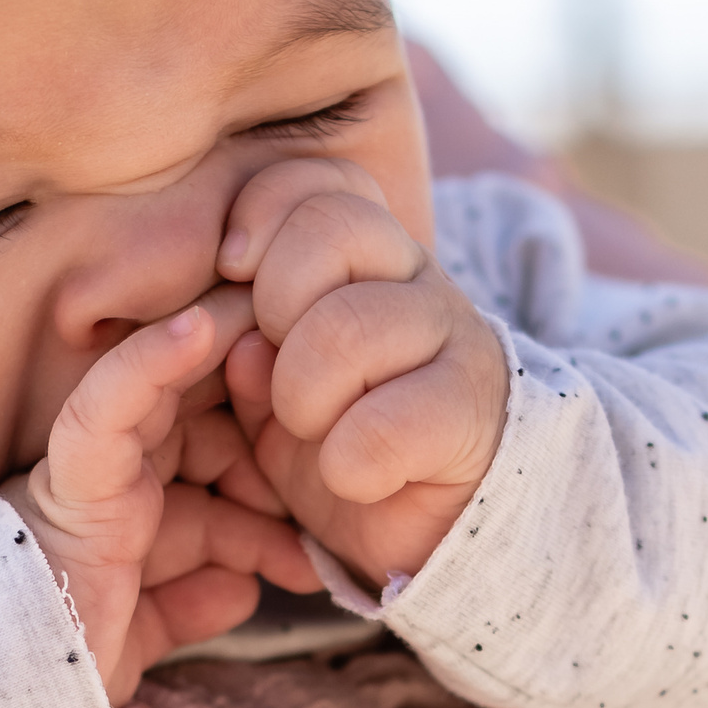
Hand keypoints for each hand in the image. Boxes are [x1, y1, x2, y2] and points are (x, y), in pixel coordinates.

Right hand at [0, 286, 318, 705]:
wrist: (12, 700)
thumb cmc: (66, 669)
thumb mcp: (149, 633)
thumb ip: (193, 603)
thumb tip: (244, 593)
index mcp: (137, 514)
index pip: (217, 457)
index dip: (273, 440)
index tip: (337, 428)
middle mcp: (118, 484)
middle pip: (203, 413)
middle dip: (264, 385)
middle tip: (331, 351)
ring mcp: (93, 474)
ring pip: (166, 390)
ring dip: (222, 342)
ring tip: (285, 303)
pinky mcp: (72, 477)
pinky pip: (108, 406)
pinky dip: (152, 362)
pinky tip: (204, 326)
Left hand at [218, 158, 510, 588]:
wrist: (433, 524)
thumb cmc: (336, 440)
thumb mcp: (271, 390)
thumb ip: (245, 348)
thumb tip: (239, 339)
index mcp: (361, 257)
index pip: (316, 183)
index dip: (264, 217)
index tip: (234, 272)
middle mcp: (413, 278)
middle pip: (328, 234)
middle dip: (276, 314)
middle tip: (280, 378)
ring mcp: (453, 336)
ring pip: (349, 327)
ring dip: (305, 401)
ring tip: (316, 435)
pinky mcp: (473, 409)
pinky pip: (385, 423)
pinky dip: (349, 464)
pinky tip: (357, 477)